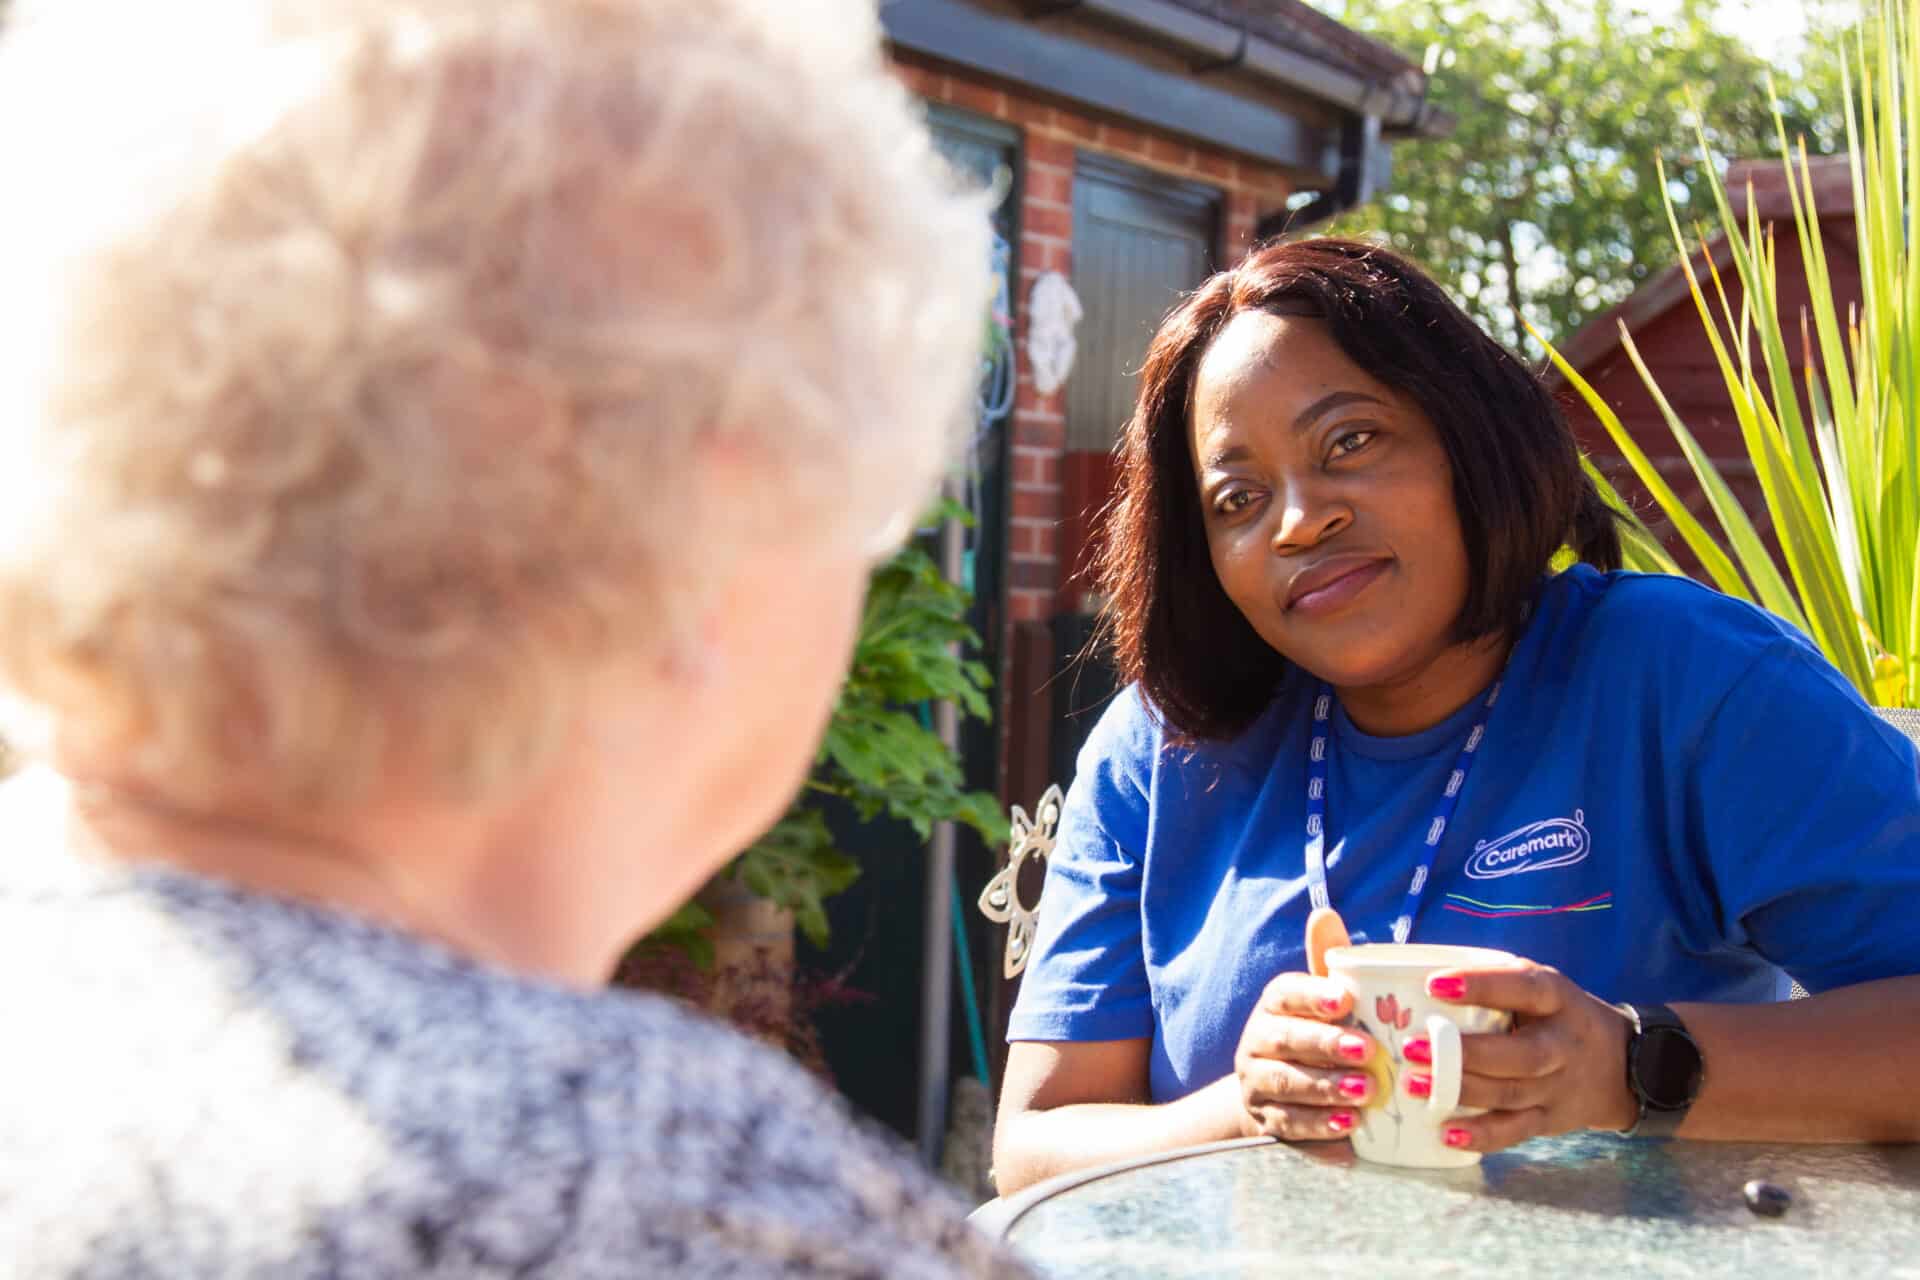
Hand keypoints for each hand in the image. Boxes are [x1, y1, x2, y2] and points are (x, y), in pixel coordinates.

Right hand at [1231, 908, 1382, 1141]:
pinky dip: (1319, 1131)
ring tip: (1365, 1094)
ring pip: (1285, 1085)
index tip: (1344, 998)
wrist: (1279, 1096)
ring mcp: (1257, 1083)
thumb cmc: (1317, 1035)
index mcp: (1274, 1005)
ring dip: (1325, 1090)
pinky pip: (1289, 1127)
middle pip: (1285, 1040)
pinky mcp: (1267, 1122)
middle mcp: (1258, 1041)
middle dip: (1325, 1045)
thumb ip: (1330, 964)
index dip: (1311, 995)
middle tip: (1368, 1051)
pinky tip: (1350, 1133)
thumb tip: (1324, 912)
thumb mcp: (1324, 1000)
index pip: (1285, 993)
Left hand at [1416, 961, 1639, 1152]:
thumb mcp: (1542, 990)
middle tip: (1413, 1047)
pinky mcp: (1551, 1119)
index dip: (1481, 986)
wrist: (1622, 1066)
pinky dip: (1482, 1136)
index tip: (1435, 984)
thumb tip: (1413, 976)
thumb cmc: (1556, 1017)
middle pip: (1519, 1054)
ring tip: (1414, 1085)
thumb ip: (1496, 986)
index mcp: (1558, 999)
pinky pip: (1516, 1130)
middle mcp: (1562, 1044)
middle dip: (1464, 1053)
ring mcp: (1559, 1086)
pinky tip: (1446, 1133)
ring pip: (1510, 1093)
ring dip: (1460, 1092)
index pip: (1523, 987)